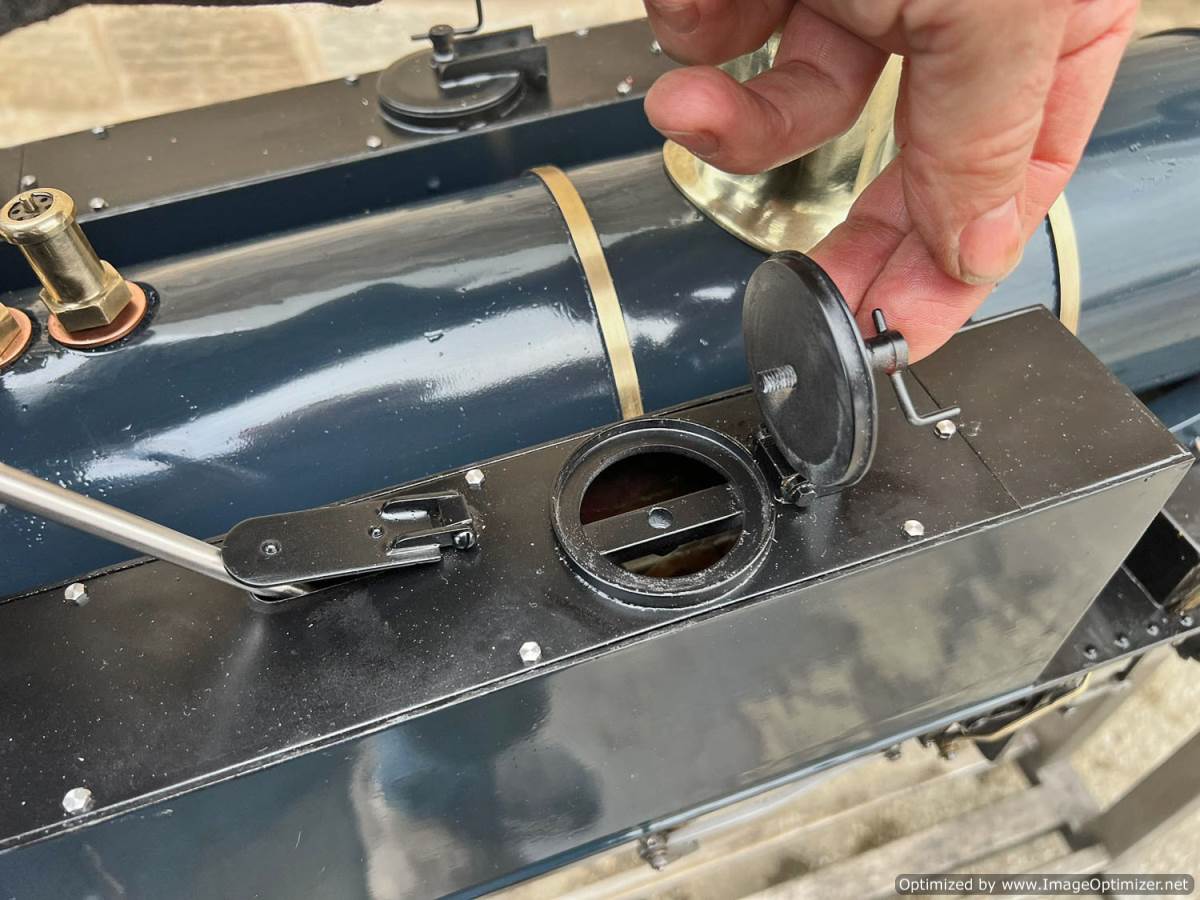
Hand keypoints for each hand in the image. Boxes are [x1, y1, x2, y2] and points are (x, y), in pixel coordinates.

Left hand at [644, 0, 1137, 358]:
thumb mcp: (997, 4)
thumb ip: (989, 134)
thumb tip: (980, 248)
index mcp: (1044, 18)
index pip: (1008, 178)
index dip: (952, 266)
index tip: (896, 331)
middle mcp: (955, 2)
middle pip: (901, 157)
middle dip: (844, 222)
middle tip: (807, 286)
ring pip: (795, 99)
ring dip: (735, 119)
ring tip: (692, 104)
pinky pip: (726, 25)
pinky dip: (698, 26)